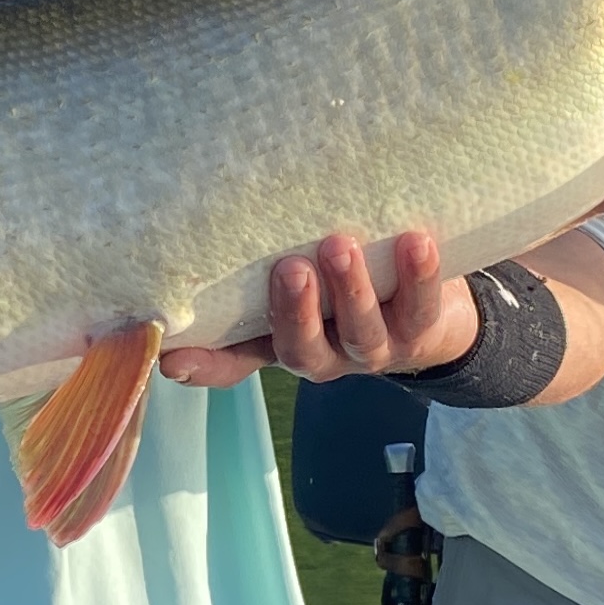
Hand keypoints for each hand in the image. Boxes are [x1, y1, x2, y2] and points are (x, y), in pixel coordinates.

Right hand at [159, 231, 475, 388]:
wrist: (433, 315)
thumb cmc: (344, 289)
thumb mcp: (300, 287)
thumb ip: (258, 280)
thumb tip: (197, 239)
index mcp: (285, 343)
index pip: (237, 361)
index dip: (206, 365)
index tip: (171, 359)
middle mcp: (325, 356)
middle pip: (301, 349)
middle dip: (294, 311)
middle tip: (289, 268)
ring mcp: (373, 350)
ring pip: (359, 331)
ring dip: (349, 290)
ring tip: (339, 245)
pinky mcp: (420, 332)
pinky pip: (419, 309)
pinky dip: (417, 277)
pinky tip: (414, 242)